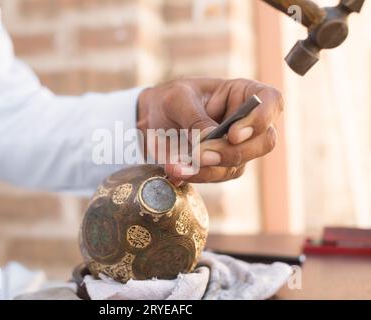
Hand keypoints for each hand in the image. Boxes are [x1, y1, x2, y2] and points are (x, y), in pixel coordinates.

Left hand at [137, 77, 283, 184]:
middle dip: (232, 152)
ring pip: (239, 164)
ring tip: (178, 167)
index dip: (261, 119)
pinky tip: (176, 171)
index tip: (233, 134)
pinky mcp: (222, 166)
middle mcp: (248, 122)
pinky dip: (197, 175)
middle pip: (264, 142)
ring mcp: (238, 146)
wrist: (152, 121)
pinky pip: (218, 175)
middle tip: (201, 155)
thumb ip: (195, 117)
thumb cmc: (169, 100)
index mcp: (244, 94)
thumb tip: (210, 139)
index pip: (272, 102)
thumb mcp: (177, 100)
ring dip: (209, 169)